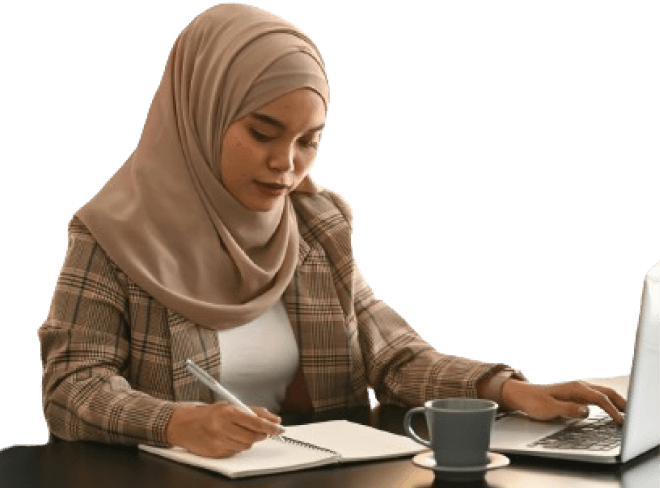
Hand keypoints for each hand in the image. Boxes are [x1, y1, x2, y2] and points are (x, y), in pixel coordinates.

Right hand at [165, 402, 283, 457]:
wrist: (184, 424)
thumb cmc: (209, 413)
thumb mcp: (230, 405)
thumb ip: (253, 411)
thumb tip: (274, 419)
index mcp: (227, 412)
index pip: (255, 422)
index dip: (270, 426)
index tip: (280, 428)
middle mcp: (222, 427)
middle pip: (253, 437)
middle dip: (262, 434)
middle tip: (264, 431)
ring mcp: (218, 442)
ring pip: (246, 446)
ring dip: (249, 440)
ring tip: (242, 432)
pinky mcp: (215, 453)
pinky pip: (235, 452)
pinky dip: (238, 446)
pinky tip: (231, 438)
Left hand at [500, 379, 626, 424]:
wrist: (522, 395)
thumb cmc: (534, 402)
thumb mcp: (549, 408)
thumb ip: (568, 410)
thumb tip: (586, 411)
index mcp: (573, 388)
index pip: (599, 399)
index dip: (611, 410)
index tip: (619, 421)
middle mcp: (577, 386)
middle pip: (605, 392)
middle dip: (620, 402)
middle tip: (631, 414)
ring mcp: (576, 388)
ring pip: (602, 392)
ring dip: (615, 400)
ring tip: (625, 412)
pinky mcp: (575, 393)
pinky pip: (596, 395)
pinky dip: (607, 400)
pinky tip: (610, 408)